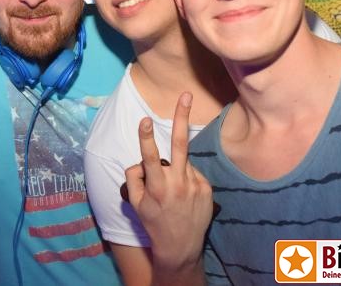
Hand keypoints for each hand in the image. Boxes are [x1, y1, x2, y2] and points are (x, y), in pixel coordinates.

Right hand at [125, 92, 212, 277]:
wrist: (181, 246)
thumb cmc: (154, 222)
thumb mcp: (135, 204)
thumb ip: (134, 178)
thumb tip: (138, 161)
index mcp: (157, 186)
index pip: (150, 157)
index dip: (146, 137)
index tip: (146, 119)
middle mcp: (177, 182)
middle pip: (180, 143)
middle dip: (182, 117)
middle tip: (186, 95)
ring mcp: (195, 184)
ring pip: (183, 162)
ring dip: (177, 169)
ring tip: (174, 194)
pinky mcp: (207, 188)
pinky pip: (192, 174)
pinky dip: (186, 179)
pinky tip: (185, 197)